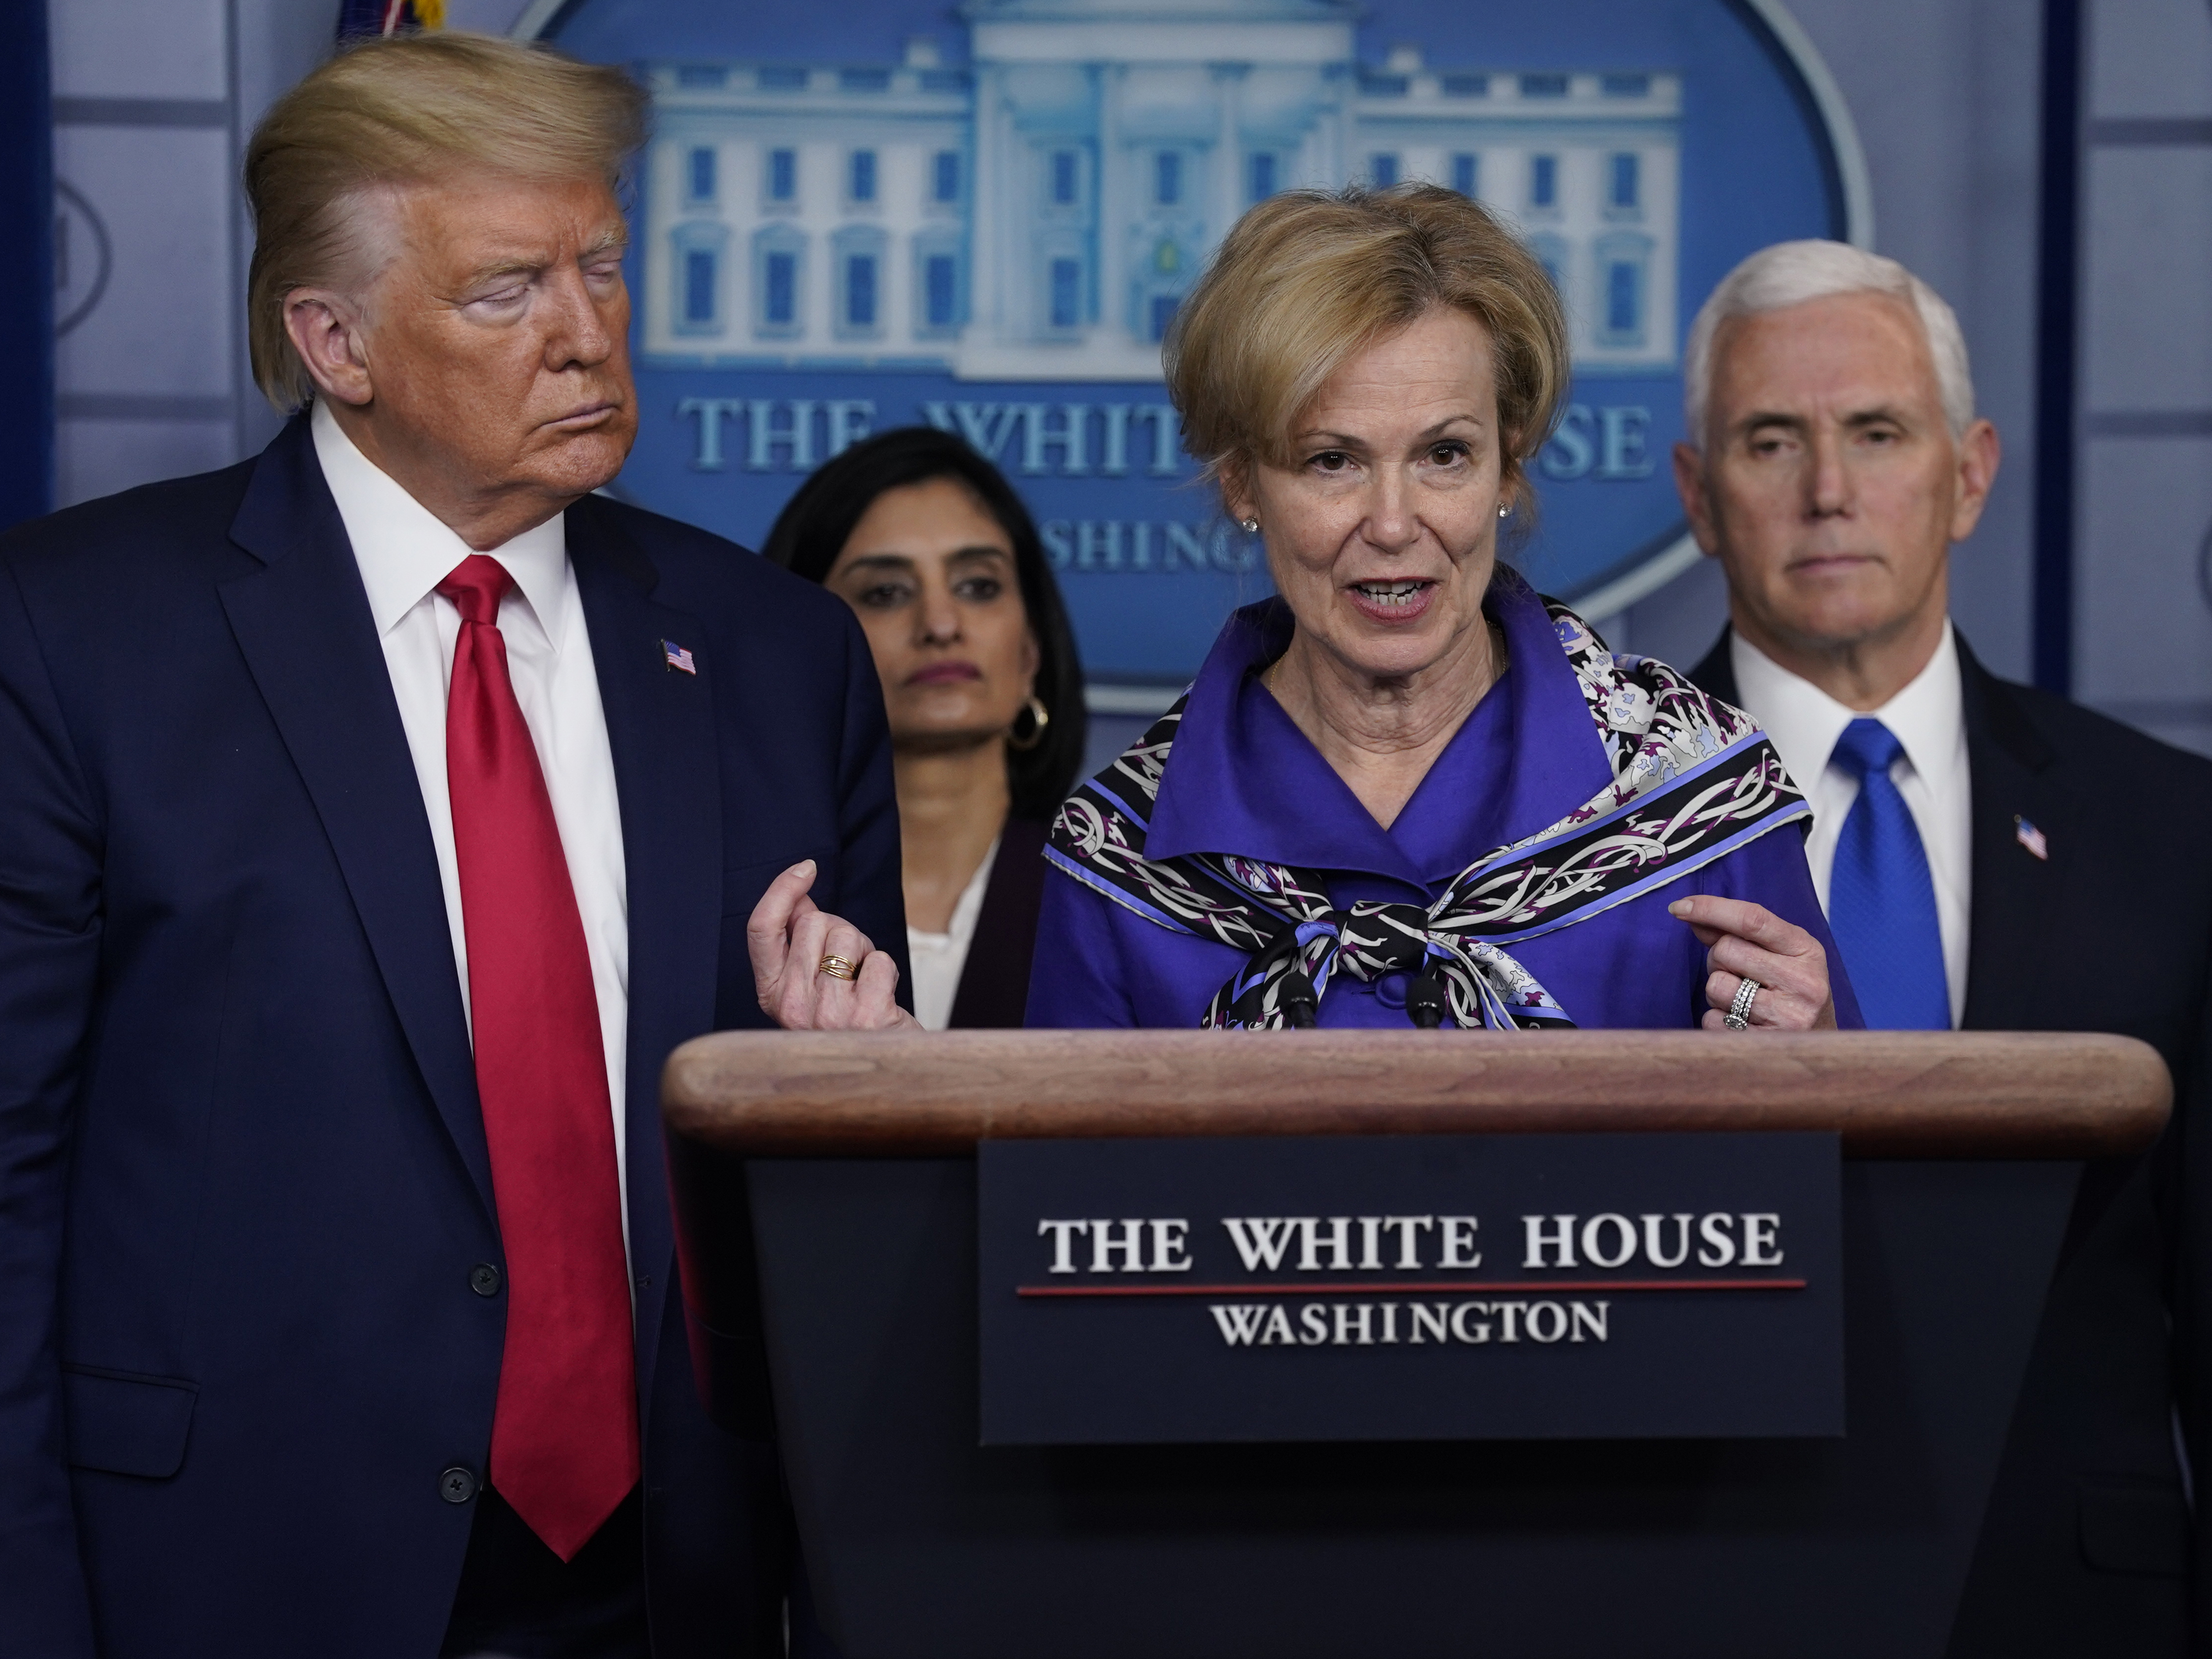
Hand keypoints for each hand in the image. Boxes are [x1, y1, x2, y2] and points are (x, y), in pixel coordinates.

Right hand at [747, 860, 919, 1031]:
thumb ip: (800, 945)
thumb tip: (799, 898)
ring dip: (865, 951)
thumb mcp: (810, 990)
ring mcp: (828, 1014)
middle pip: (814, 922)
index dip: (780, 890)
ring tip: (863, 984)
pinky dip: (886, 971)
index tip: (805, 869)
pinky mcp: (866, 1018)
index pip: (761, 929)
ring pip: (849, 936)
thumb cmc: (848, 1030)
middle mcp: (793, 1006)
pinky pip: (879, 960)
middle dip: (840, 928)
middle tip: (848, 963)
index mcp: (772, 996)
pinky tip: (880, 998)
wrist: (883, 1080)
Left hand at [1669, 894, 1836, 1031]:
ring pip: (1716, 986)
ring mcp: (1789, 1017)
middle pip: (1725, 950)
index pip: (1752, 919)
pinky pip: (1713, 1021)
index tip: (1679, 906)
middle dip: (1718, 960)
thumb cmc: (1789, 993)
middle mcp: (1804, 982)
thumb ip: (1737, 934)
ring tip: (1743, 1001)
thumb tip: (1690, 914)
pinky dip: (1717, 1021)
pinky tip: (1743, 1024)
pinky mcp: (1767, 1045)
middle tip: (1739, 975)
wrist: (1818, 1047)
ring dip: (1717, 993)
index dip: (1710, 908)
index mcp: (1807, 951)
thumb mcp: (1777, 955)